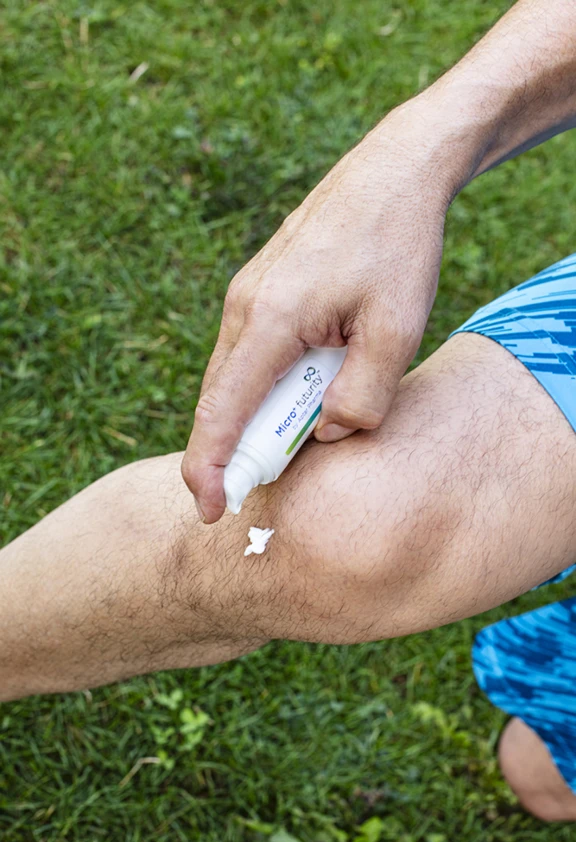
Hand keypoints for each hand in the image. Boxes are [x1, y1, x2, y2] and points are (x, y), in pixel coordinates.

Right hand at [182, 100, 463, 522]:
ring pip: (234, 378)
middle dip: (230, 453)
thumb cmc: (397, 247)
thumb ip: (362, 395)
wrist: (395, 172)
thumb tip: (329, 431)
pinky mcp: (263, 289)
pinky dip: (263, 389)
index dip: (209, 467)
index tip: (208, 509)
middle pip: (220, 400)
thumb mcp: (396, 331)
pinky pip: (250, 354)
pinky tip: (298, 397)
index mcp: (271, 319)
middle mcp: (245, 307)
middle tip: (254, 492)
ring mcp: (248, 294)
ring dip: (251, 419)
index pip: (222, 411)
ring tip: (288, 444)